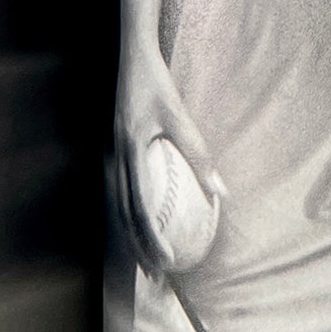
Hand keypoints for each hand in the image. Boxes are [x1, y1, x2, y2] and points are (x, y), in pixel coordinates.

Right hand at [114, 34, 222, 272]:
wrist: (130, 56)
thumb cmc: (156, 82)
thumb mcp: (178, 114)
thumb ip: (197, 151)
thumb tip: (220, 189)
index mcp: (129, 151)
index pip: (139, 207)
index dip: (151, 237)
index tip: (168, 260)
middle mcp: (114, 158)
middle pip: (124, 215)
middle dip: (140, 246)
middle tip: (158, 274)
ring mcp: (109, 154)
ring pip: (118, 207)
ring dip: (133, 234)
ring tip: (149, 259)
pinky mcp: (113, 150)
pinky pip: (118, 191)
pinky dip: (128, 213)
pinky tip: (141, 224)